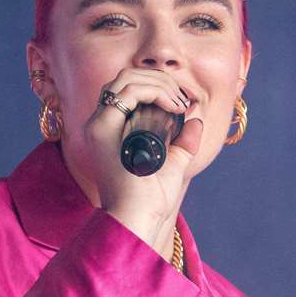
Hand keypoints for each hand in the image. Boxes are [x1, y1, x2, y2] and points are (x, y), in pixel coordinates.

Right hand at [81, 67, 205, 244]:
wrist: (139, 218)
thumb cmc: (152, 199)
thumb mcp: (174, 163)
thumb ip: (184, 140)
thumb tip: (196, 118)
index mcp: (113, 129)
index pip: (131, 89)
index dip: (159, 85)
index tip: (182, 103)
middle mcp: (101, 123)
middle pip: (127, 78)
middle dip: (161, 80)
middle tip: (182, 100)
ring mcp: (99, 123)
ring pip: (126, 78)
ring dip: (159, 83)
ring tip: (178, 103)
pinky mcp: (102, 127)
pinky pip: (128, 91)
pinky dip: (154, 90)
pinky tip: (173, 106)